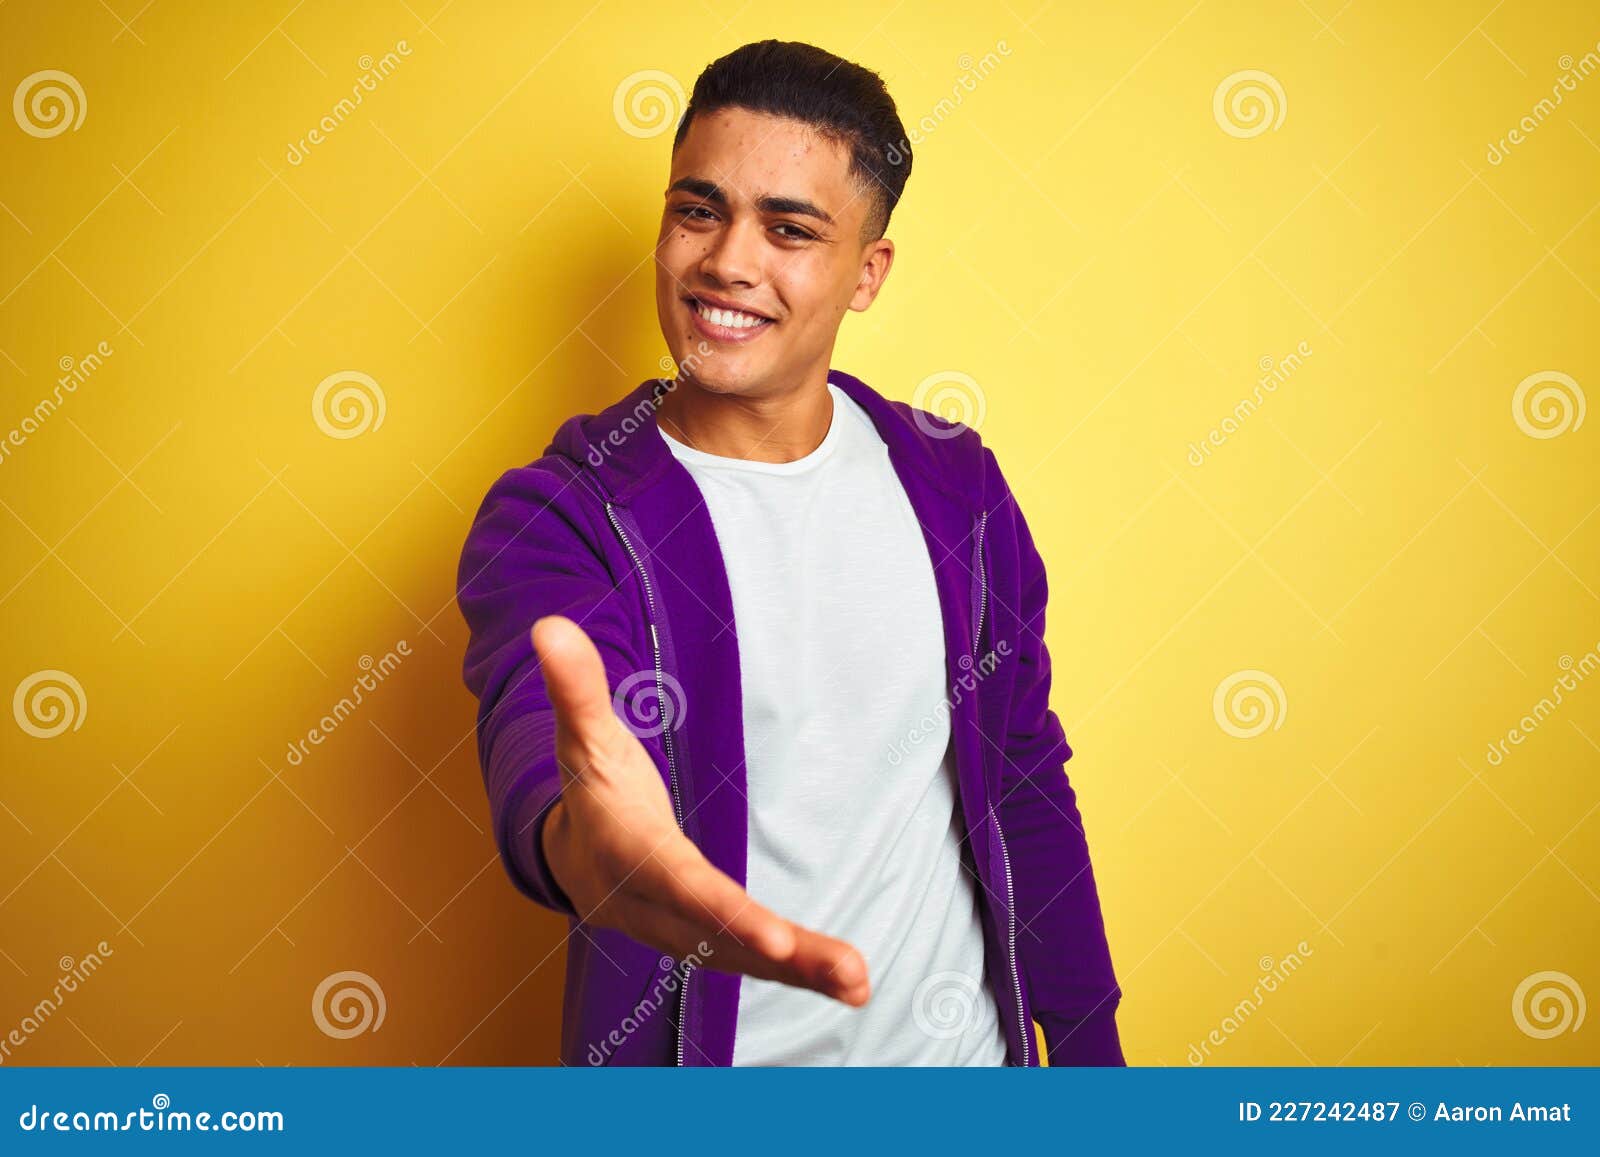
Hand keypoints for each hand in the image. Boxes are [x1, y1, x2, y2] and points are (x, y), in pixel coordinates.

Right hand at [530, 614, 870, 1005]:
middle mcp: (658, 908)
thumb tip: (550, 626)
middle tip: (850, 974)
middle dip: (785, 957)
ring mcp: (684, 933)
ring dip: (805, 975)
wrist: (571, 858)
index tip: (773, 938)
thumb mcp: (583, 736)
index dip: (724, 913)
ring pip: (744, 960)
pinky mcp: (709, 942)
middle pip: (723, 938)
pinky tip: (851, 985)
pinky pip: (754, 962)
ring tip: (862, 985)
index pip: (683, 888)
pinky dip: (801, 975)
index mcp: (632, 857)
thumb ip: (576, 688)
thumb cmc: (590, 788)